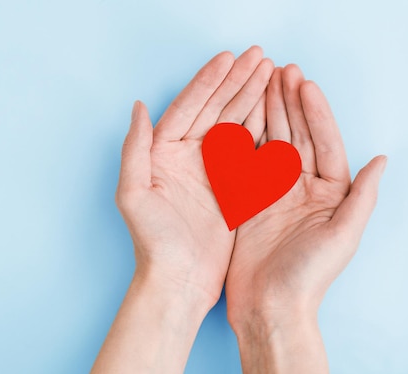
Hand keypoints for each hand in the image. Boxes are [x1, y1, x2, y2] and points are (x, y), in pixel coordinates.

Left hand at [92, 46, 273, 373]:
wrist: (177, 281)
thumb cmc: (152, 242)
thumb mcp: (133, 195)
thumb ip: (134, 149)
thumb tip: (138, 106)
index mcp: (162, 154)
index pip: (187, 108)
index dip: (208, 81)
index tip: (230, 59)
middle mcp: (185, 157)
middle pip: (213, 110)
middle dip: (236, 82)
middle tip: (261, 57)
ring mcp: (209, 171)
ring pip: (233, 124)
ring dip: (250, 98)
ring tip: (272, 74)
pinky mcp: (229, 188)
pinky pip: (247, 151)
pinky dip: (260, 129)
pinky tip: (274, 111)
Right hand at [225, 65, 386, 373]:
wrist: (268, 306)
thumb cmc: (307, 276)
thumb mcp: (342, 236)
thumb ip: (361, 196)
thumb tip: (381, 159)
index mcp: (328, 193)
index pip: (323, 142)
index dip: (314, 111)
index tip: (302, 83)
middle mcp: (302, 188)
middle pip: (297, 135)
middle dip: (289, 102)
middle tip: (280, 70)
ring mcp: (273, 192)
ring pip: (271, 143)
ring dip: (268, 113)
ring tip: (262, 83)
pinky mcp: (248, 201)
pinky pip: (246, 163)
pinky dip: (243, 139)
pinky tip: (239, 117)